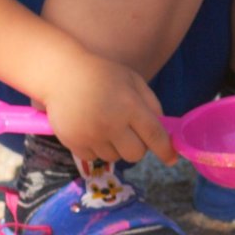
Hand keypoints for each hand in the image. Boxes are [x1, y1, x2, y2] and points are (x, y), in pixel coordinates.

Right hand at [36, 54, 176, 166]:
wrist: (63, 74)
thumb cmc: (103, 75)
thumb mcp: (134, 81)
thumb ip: (151, 104)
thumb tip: (162, 130)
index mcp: (130, 106)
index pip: (154, 135)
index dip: (165, 150)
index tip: (171, 159)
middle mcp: (111, 124)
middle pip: (135, 154)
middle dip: (138, 147)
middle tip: (131, 134)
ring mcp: (91, 135)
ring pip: (114, 157)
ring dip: (116, 148)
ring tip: (107, 127)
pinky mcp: (73, 143)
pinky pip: (93, 158)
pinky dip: (96, 149)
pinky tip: (92, 131)